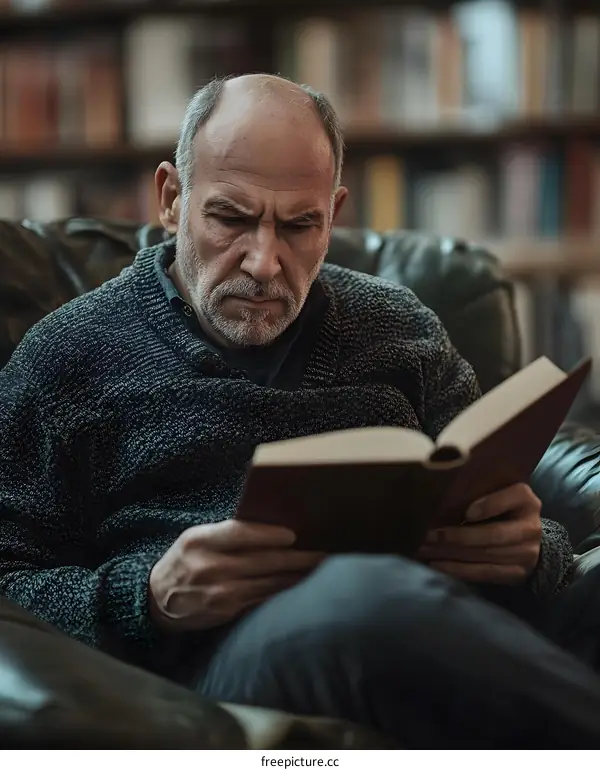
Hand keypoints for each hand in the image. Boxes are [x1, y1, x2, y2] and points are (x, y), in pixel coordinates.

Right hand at [149, 519, 323, 630]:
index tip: (293, 534)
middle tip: (323, 550)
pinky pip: (263, 597)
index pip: (240, 533)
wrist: (156, 600)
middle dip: (297, 556)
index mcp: (200, 541)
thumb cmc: (184, 560)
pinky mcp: (228, 611)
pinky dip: (284, 589)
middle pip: (263, 560)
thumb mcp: (195, 538)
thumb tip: (271, 527)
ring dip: (297, 574)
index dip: (269, 534)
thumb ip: (226, 533)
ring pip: (269, 581)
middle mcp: (210, 567)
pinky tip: (300, 582)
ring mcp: (220, 592)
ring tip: (319, 565)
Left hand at [418, 483, 541, 584]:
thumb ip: (479, 491)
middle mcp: (531, 527)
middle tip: (429, 535)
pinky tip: (438, 565)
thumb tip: (442, 496)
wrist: (523, 538)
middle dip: (458, 536)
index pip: (512, 498)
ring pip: (486, 555)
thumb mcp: (496, 492)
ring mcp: (526, 553)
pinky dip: (459, 570)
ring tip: (426, 550)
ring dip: (452, 554)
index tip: (466, 513)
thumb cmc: (499, 508)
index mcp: (526, 499)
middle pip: (494, 534)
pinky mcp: (516, 573)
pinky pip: (485, 573)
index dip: (489, 506)